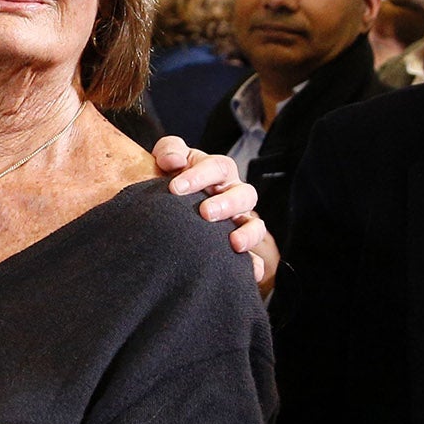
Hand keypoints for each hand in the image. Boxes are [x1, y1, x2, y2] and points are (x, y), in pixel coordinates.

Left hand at [153, 137, 279, 295]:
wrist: (167, 206)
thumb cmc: (171, 178)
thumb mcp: (168, 159)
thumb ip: (169, 151)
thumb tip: (173, 161)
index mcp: (218, 171)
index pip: (217, 167)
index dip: (198, 176)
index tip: (175, 188)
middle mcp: (233, 194)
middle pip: (244, 194)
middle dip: (226, 204)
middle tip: (204, 213)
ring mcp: (239, 221)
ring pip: (256, 224)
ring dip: (248, 233)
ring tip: (233, 242)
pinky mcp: (238, 246)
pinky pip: (255, 257)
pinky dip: (255, 264)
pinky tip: (250, 272)